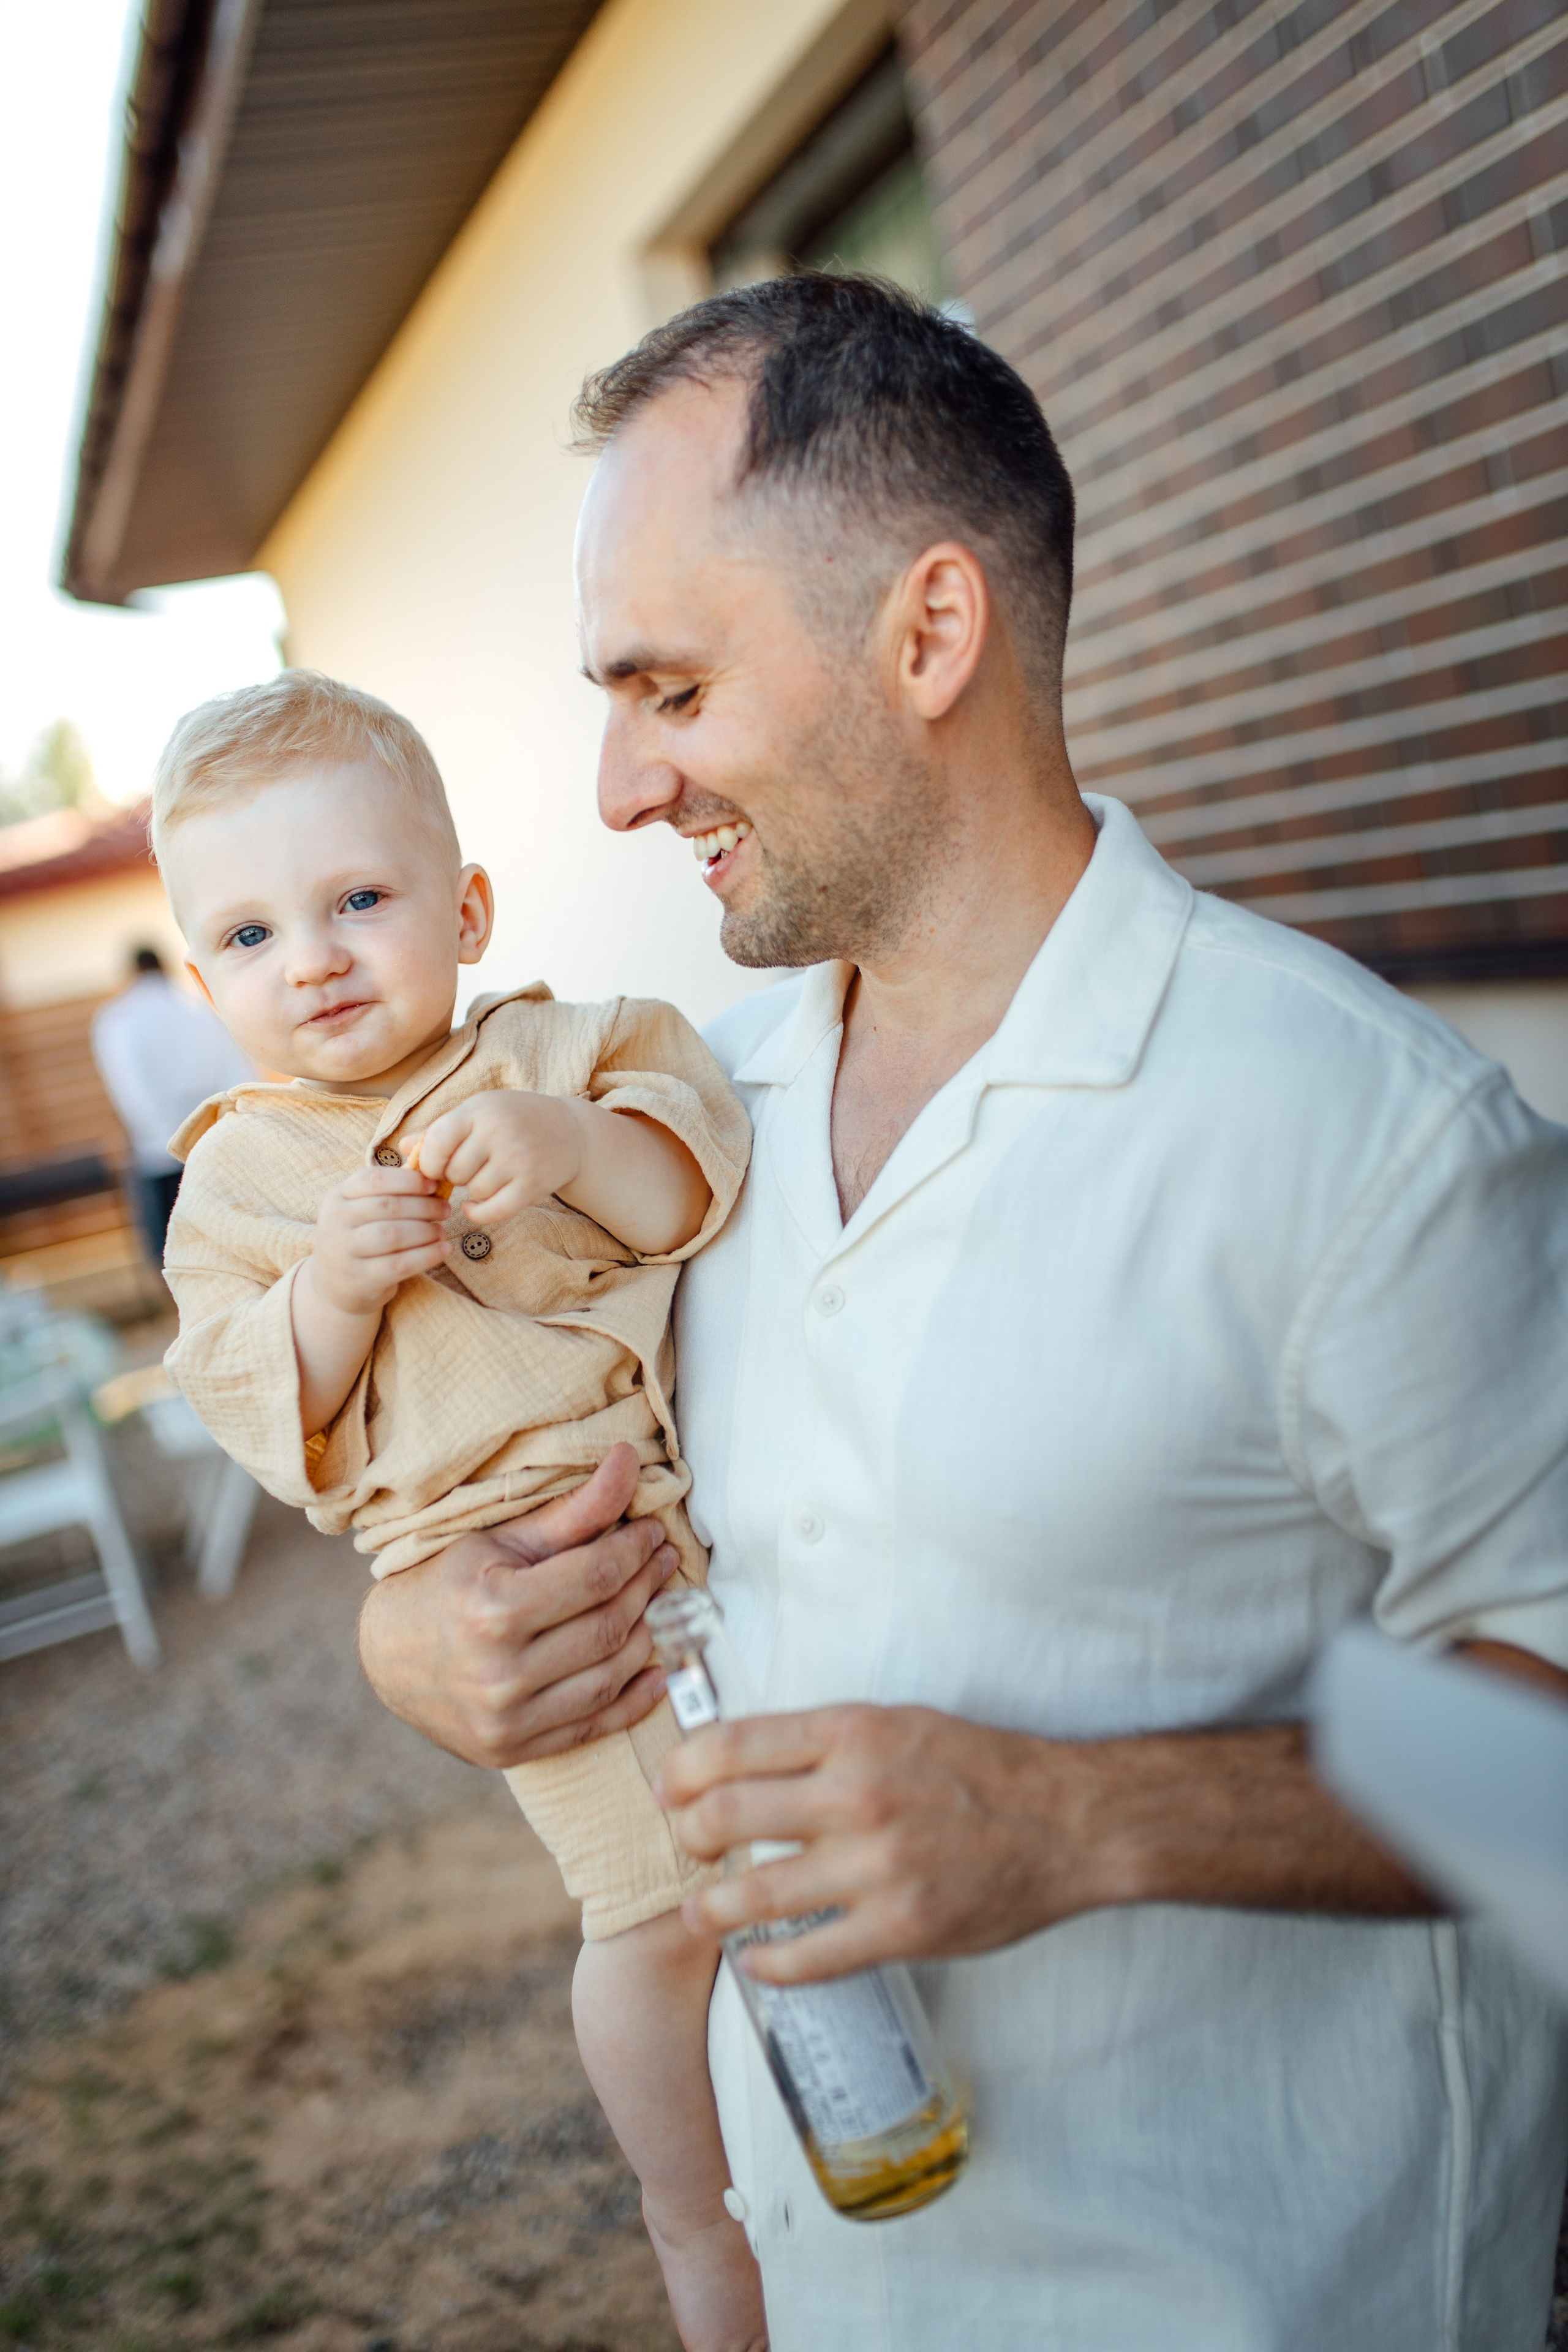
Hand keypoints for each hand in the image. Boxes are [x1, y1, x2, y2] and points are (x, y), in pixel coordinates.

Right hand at [308, 1161, 448, 1314]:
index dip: (407, 1180)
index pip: (373, 1179)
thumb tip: (429, 1168)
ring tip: (441, 1231)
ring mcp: (344, 1251)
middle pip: (387, 1206)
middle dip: (423, 1206)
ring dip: (426, 1231)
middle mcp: (335, 1222)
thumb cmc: (359, 1237)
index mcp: (337, 1197)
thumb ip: (387, 1190)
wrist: (334, 1285)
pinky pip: (399, 1264)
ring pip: (393, 1235)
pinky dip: (426, 1256)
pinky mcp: (360, 1279)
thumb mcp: (361, 1209)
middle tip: (445, 1209)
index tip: (432, 1185)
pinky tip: (442, 1250)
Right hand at [357, 1442, 677, 1766]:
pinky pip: (592, 1728)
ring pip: (607, 1678)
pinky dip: (633, 1701)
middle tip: (661, 1561)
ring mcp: (505, 1719)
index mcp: (492, 1610)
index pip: (594, 1577)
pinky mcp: (511, 1750)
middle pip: (607, 1627)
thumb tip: (629, 1461)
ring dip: (647, 1638)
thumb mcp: (501, 1539)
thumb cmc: (446, 1583)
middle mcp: (499, 1672)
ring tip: (657, 1605)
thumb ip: (573, 1510)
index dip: (634, 1551)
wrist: (387, 1655)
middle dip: (645, 1587)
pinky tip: (655, 1673)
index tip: (651, 1534)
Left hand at [408, 1090, 584, 1225]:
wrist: (570, 1131)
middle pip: (454, 1172)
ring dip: (473, 1191)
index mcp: (479, 1110)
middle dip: (455, 1176)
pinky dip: (479, 1213)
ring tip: (487, 1176)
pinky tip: (477, 1206)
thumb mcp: (478, 1113)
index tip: (435, 1166)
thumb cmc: (514, 1119)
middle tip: (469, 1168)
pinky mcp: (533, 1184)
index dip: (428, 1161)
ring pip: (473, 1192)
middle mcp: (499, 1132)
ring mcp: (518, 1159)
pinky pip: (492, 1211)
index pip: (436, 1142)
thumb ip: (440, 1130)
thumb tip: (402, 1149)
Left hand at [658, 1704, 1102, 1980]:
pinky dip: (765, 1962)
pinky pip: (806, 1957)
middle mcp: (857, 1793)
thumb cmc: (979, 1768)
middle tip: (688, 1847)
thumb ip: (823, 1740)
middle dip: (690, 1835)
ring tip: (700, 1911)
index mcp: (853, 1732)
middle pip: (727, 1814)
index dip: (683, 1770)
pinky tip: (753, 1958)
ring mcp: (877, 1865)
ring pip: (755, 1892)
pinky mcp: (900, 1927)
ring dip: (711, 1907)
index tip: (670, 1788)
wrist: (1069, 1821)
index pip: (733, 1744)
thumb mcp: (896, 1723)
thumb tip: (743, 1761)